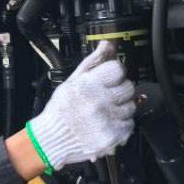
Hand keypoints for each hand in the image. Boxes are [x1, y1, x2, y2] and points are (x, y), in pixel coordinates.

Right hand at [28, 40, 135, 170]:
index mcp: (89, 84)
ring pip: (131, 106)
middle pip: (128, 87)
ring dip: (121, 108)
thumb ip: (92, 62)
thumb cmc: (60, 110)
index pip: (118, 69)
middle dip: (119, 91)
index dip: (115, 74)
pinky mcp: (113, 135)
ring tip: (104, 112)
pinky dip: (121, 125)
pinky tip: (107, 123)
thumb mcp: (72, 81)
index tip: (109, 80)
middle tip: (106, 98)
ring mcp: (108, 119)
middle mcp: (99, 101)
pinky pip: (130, 124)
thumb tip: (107, 44)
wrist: (51, 139)